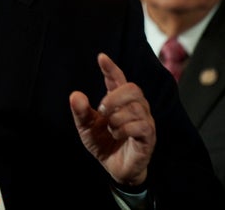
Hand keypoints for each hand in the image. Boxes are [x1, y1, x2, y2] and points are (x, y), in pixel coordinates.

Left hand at [69, 53, 154, 186]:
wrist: (115, 168)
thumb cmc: (103, 143)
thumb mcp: (86, 127)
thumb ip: (81, 111)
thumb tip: (75, 95)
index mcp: (119, 101)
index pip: (117, 79)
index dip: (111, 68)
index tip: (101, 57)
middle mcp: (135, 107)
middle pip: (132, 88)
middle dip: (114, 97)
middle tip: (101, 109)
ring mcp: (145, 120)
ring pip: (134, 108)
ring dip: (116, 119)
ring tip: (110, 129)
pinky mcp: (149, 136)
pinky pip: (141, 125)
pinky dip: (124, 129)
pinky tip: (117, 135)